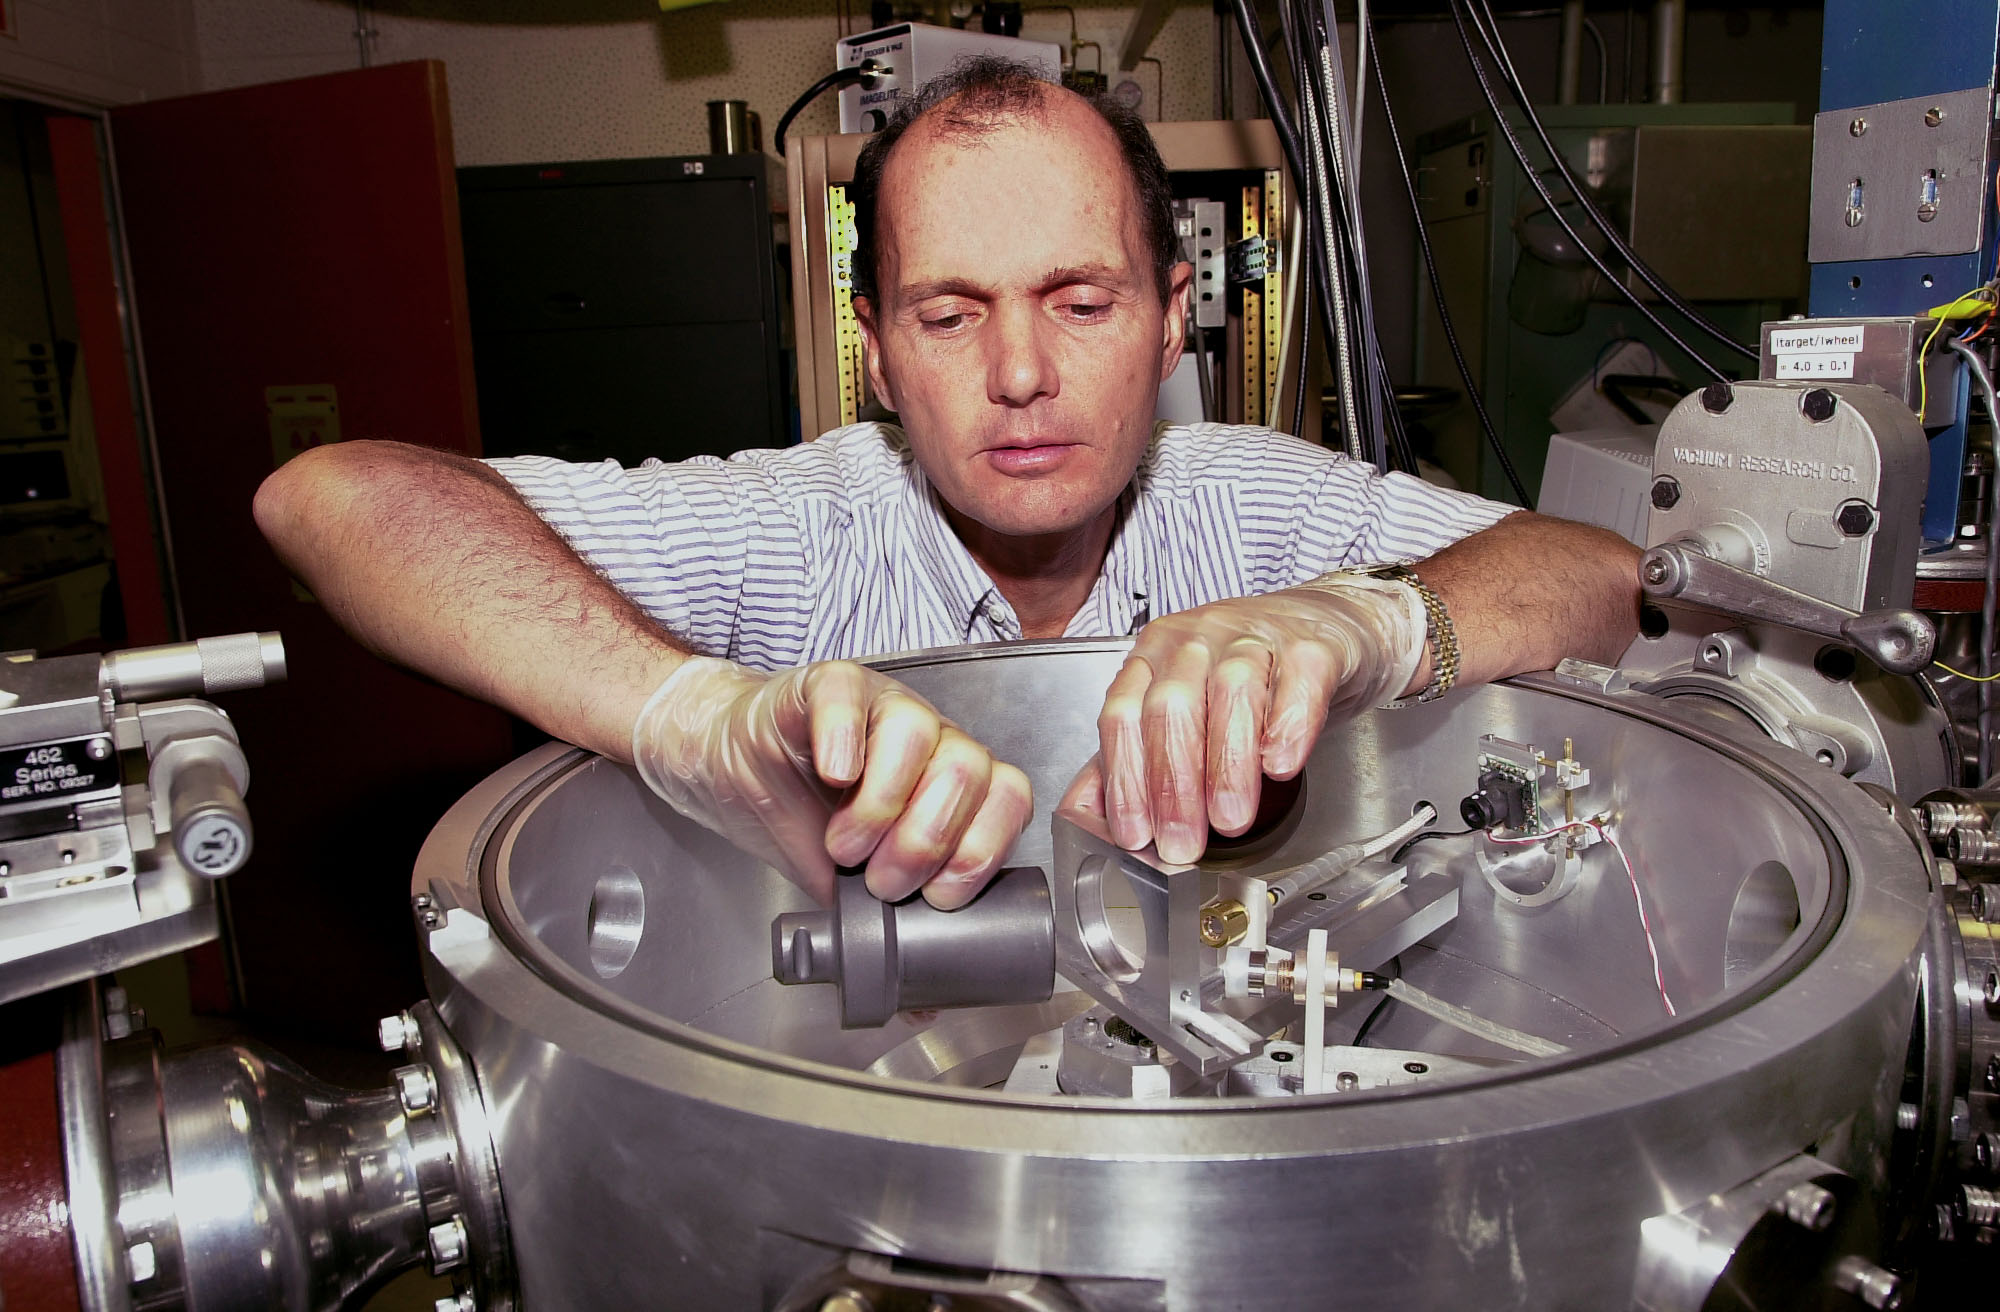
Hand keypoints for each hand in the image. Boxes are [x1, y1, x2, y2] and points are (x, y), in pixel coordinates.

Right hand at [631, 657, 1032, 907]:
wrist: (727, 770)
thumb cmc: (794, 815)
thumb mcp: (842, 882)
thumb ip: (884, 927)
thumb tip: (922, 1004)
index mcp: (948, 784)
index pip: (1006, 799)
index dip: (982, 851)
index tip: (938, 897)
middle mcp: (928, 739)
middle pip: (968, 770)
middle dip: (927, 841)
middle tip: (882, 880)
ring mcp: (880, 705)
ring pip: (919, 733)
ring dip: (884, 803)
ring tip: (843, 844)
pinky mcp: (826, 687)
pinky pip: (849, 696)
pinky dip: (845, 738)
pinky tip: (831, 774)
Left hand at [1094, 575, 1426, 863]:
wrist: (1329, 627)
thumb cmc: (1252, 676)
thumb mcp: (1186, 710)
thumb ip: (1134, 756)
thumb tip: (1089, 815)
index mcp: (1155, 656)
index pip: (1123, 713)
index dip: (1125, 778)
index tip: (1135, 834)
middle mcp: (1198, 639)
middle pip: (1172, 707)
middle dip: (1173, 785)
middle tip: (1183, 842)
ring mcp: (1255, 636)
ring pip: (1231, 692)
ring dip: (1226, 764)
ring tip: (1229, 819)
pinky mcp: (1313, 646)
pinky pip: (1297, 681)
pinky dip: (1286, 726)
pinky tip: (1279, 765)